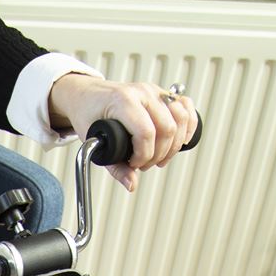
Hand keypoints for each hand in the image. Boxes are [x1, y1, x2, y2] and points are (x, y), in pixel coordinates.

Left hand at [48, 74, 198, 193]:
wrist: (87, 95)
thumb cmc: (88, 114)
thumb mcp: (94, 141)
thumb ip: (115, 166)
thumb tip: (131, 184)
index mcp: (123, 101)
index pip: (146, 132)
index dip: (144, 155)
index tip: (134, 164)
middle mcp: (142, 93)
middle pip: (167, 128)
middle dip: (159, 154)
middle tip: (145, 164)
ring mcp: (154, 91)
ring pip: (181, 118)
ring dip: (174, 144)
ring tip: (160, 156)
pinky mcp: (162, 93)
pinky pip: (187, 106)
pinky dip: (188, 126)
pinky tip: (180, 141)